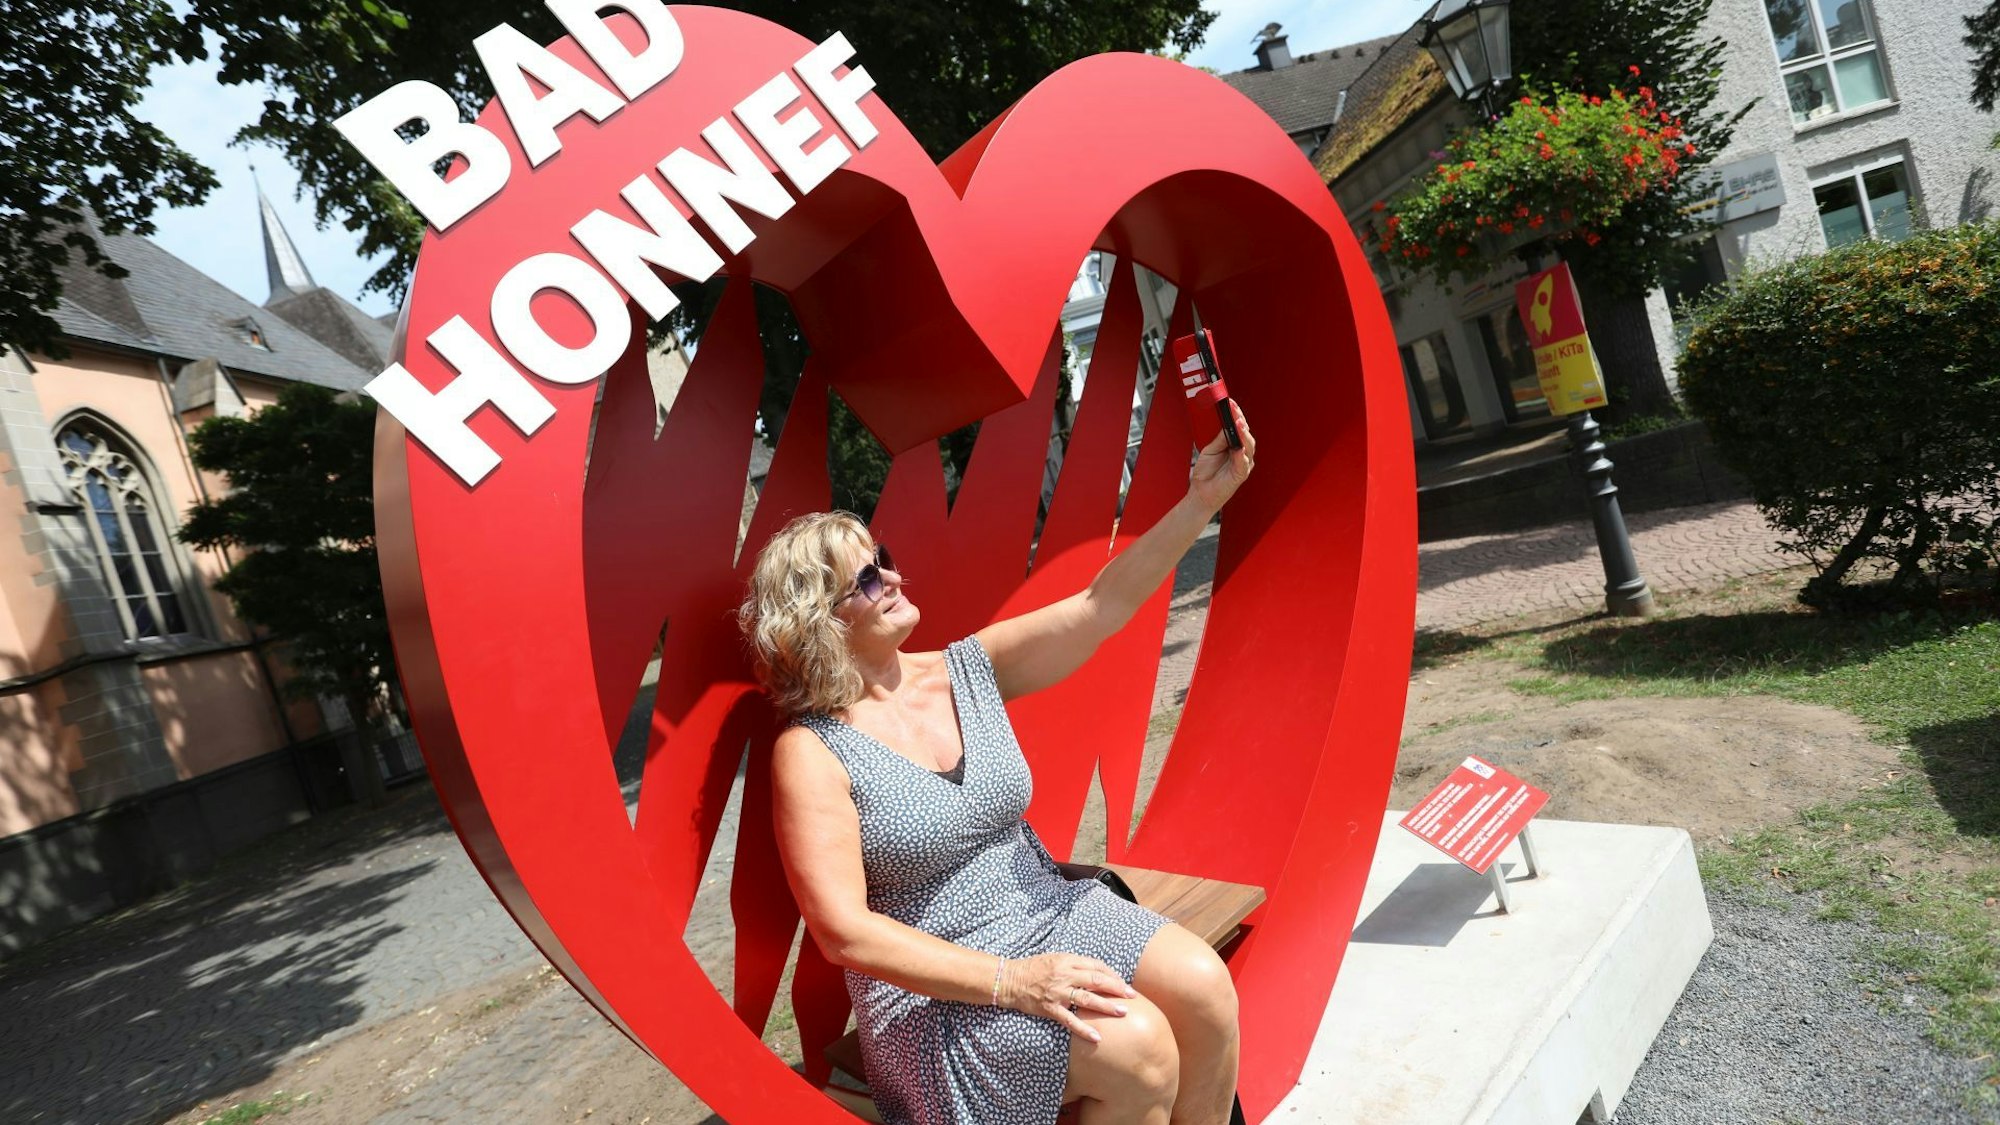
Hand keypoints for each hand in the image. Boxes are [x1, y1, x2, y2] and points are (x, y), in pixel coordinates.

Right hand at [999, 953, 1136, 1041]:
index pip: (1096, 965)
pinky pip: (1069, 1020)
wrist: (1010, 980)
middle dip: (1116, 988)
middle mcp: (1064, 975)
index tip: (1123, 983)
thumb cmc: (1034, 968)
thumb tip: (1098, 973)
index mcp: (1067, 960)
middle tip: (1132, 996)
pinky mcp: (1050, 1008)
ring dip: (1106, 1006)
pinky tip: (1096, 1037)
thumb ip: (1075, 964)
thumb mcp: (1056, 958)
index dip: (1112, 974)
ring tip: (1122, 1012)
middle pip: (1096, 980)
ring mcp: (1057, 992)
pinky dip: (1083, 1029)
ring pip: (1087, 999)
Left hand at [1189, 400, 1255, 513]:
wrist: (1201, 492)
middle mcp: (1242, 452)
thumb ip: (1219, 439)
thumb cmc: (1206, 471)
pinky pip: (1243, 463)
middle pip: (1245, 433)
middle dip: (1240, 421)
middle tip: (1234, 411)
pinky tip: (1238, 448)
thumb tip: (1226, 424)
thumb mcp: (1210, 450)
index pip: (1239, 426)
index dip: (1236, 414)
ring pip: (1248, 446)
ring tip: (1238, 424)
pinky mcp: (1241, 474)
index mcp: (1234, 444)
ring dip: (1243, 435)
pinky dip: (1241, 455)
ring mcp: (1243, 463)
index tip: (1230, 402)